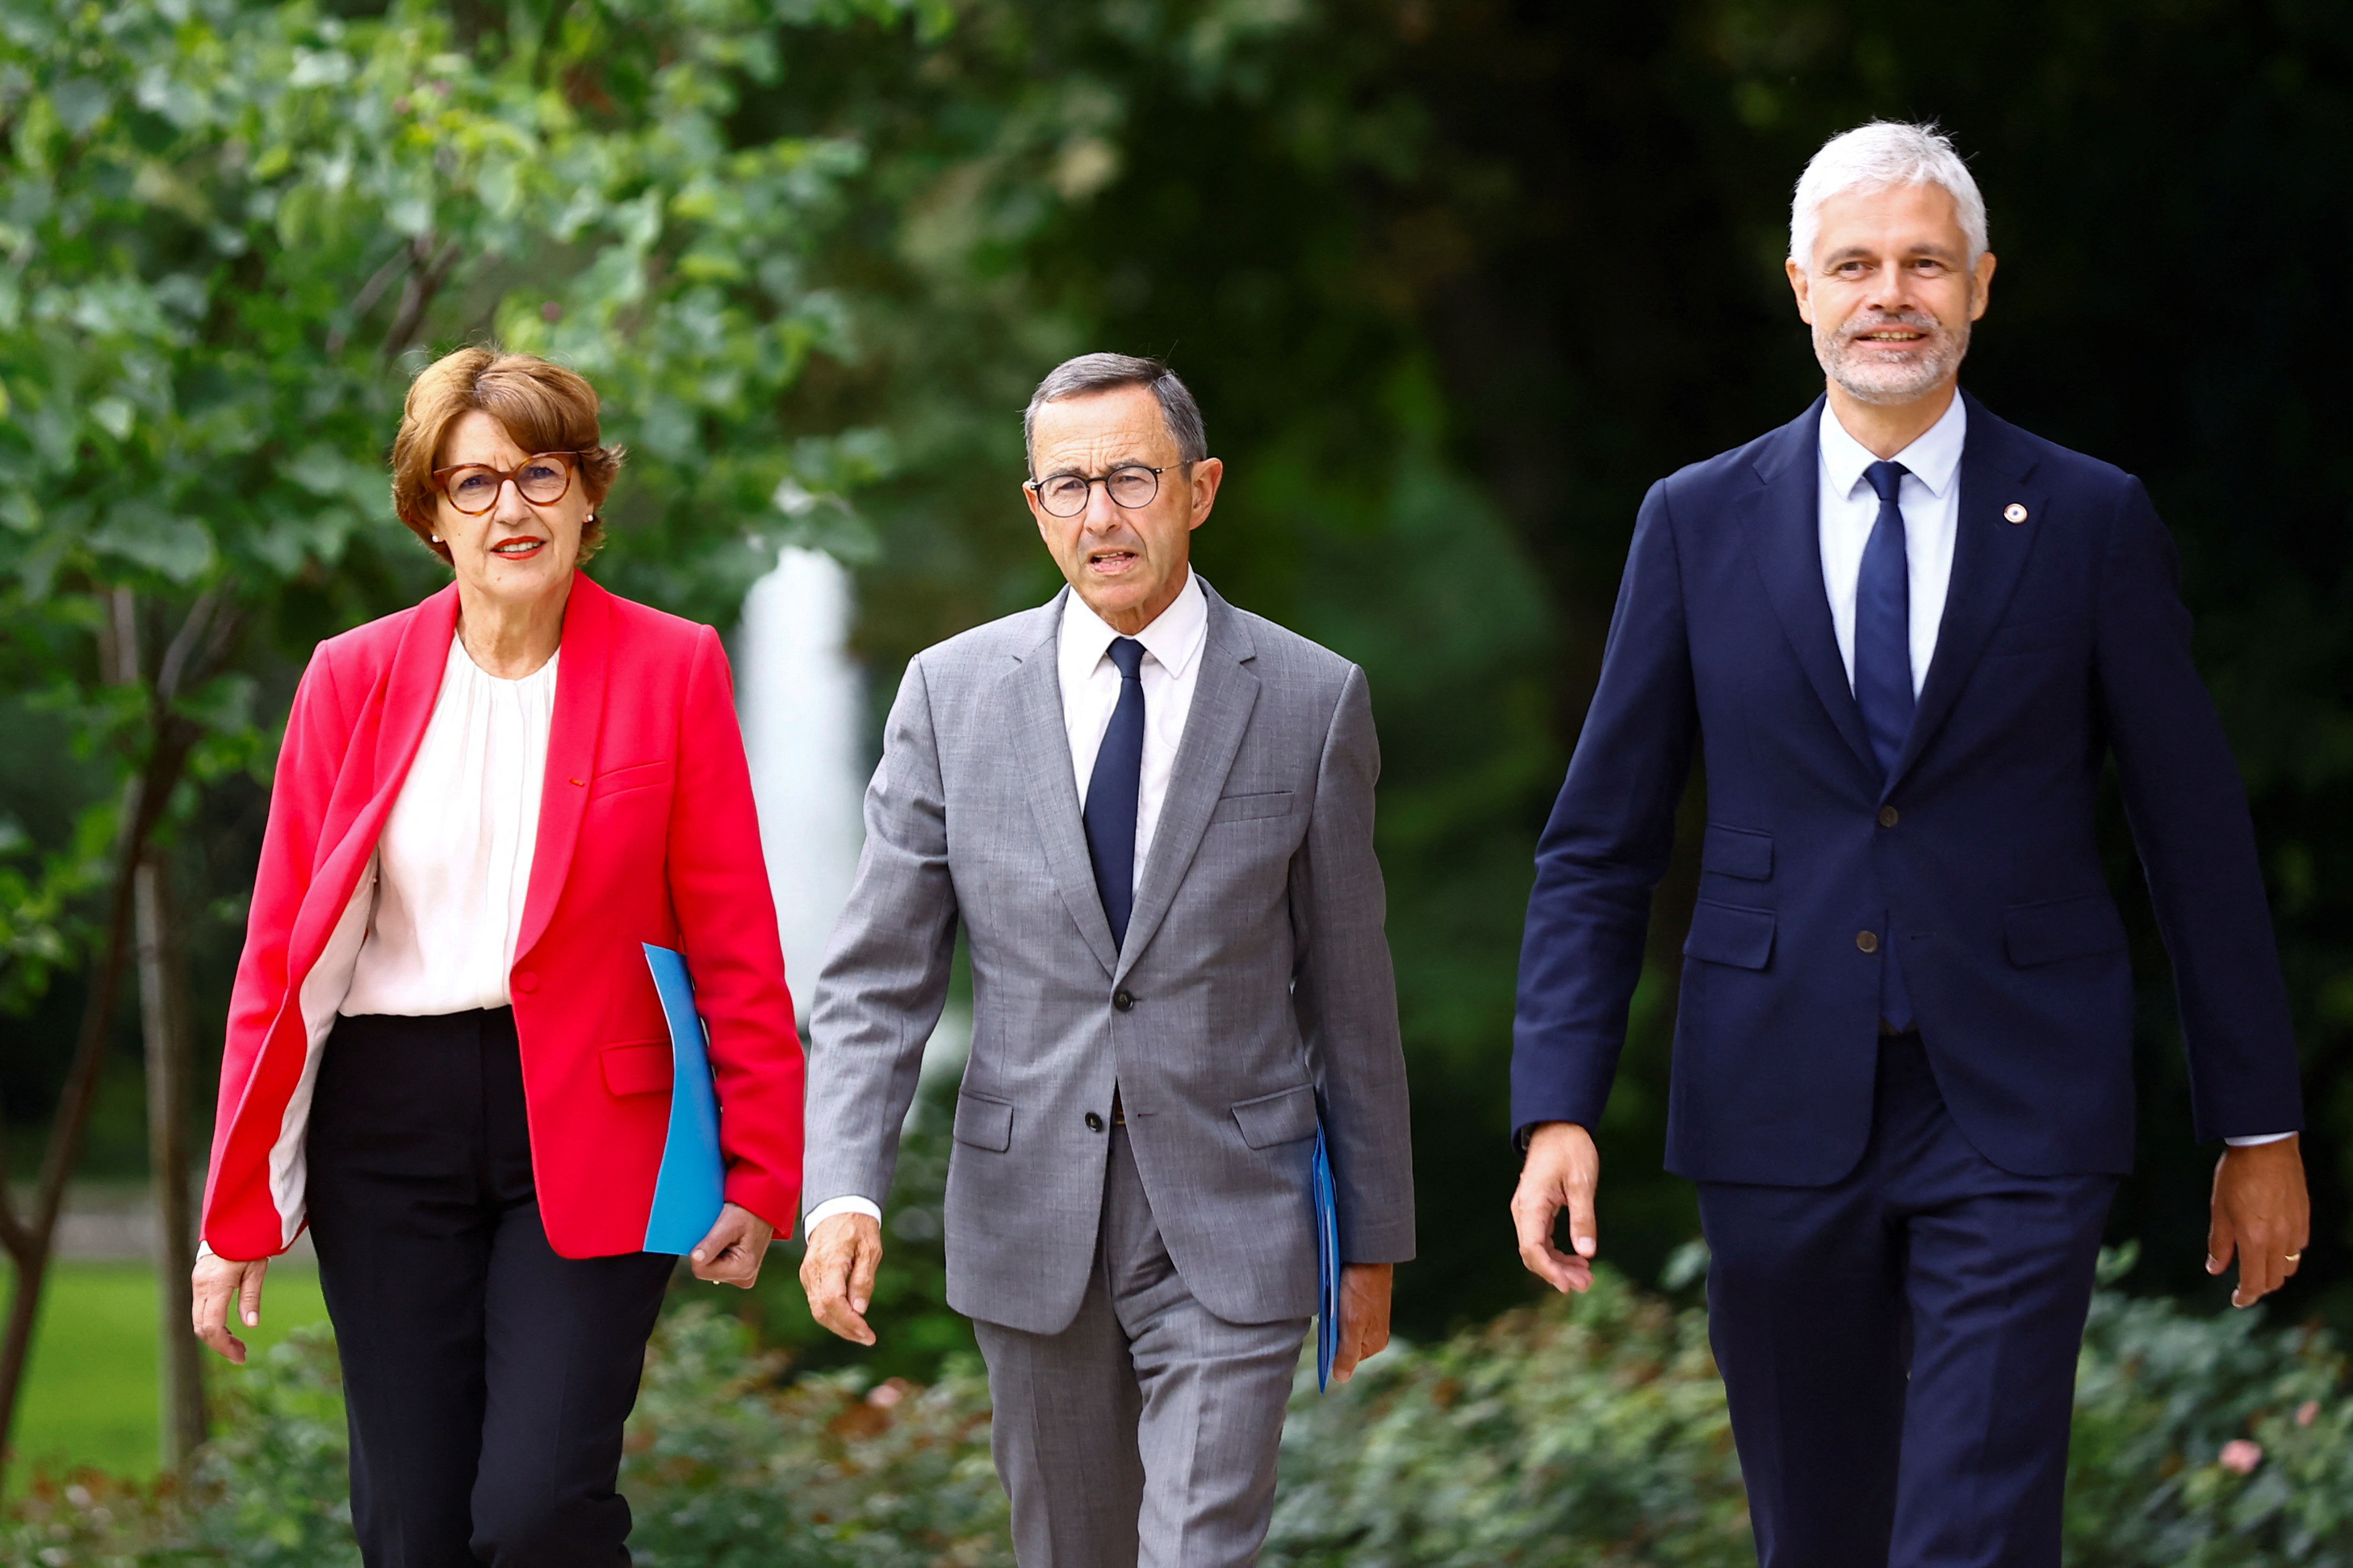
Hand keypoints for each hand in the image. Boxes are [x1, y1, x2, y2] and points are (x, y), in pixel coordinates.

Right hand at [192, 1251, 268, 1364]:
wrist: (233, 1222)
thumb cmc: (249, 1244)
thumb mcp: (257, 1269)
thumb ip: (251, 1297)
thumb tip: (251, 1325)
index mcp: (216, 1284)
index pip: (212, 1325)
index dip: (224, 1345)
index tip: (240, 1356)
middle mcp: (201, 1286)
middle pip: (201, 1327)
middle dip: (220, 1345)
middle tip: (241, 1355)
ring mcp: (196, 1283)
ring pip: (199, 1321)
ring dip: (216, 1336)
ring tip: (238, 1345)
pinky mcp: (198, 1282)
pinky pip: (200, 1311)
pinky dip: (212, 1324)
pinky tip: (228, 1330)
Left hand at [690, 1202, 774, 1288]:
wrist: (762, 1209)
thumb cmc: (748, 1212)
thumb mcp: (728, 1223)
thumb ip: (711, 1243)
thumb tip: (695, 1260)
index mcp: (743, 1269)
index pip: (702, 1271)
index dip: (700, 1252)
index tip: (712, 1236)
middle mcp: (745, 1278)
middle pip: (706, 1271)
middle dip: (708, 1252)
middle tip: (722, 1235)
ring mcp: (744, 1278)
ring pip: (710, 1270)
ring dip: (713, 1253)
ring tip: (727, 1238)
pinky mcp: (741, 1274)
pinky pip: (718, 1269)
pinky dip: (718, 1255)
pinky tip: (728, 1244)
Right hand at [799, 1212, 883, 1345]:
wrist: (837, 1208)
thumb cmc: (858, 1227)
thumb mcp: (870, 1249)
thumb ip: (864, 1279)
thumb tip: (859, 1311)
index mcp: (830, 1261)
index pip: (834, 1301)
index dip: (849, 1322)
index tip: (867, 1334)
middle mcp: (813, 1271)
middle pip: (823, 1311)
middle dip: (845, 1330)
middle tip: (867, 1338)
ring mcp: (808, 1274)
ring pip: (817, 1310)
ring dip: (838, 1326)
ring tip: (860, 1333)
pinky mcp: (808, 1276)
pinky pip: (816, 1302)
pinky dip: (832, 1315)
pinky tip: (849, 1319)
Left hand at [1331, 1262, 1393, 1382]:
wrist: (1368, 1253)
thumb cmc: (1361, 1288)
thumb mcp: (1351, 1323)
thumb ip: (1346, 1352)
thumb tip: (1341, 1378)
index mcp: (1374, 1343)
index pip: (1344, 1359)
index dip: (1330, 1347)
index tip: (1324, 1330)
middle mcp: (1374, 1334)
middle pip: (1342, 1343)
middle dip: (1331, 1332)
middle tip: (1327, 1315)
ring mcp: (1369, 1319)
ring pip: (1341, 1328)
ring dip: (1332, 1319)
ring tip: (1330, 1304)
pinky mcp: (1363, 1305)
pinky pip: (1343, 1314)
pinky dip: (1335, 1309)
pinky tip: (1331, 1297)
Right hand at [1512, 1121, 1598, 1293]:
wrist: (1558, 1126)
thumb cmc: (1570, 1149)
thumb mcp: (1582, 1183)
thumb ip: (1583, 1219)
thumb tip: (1587, 1253)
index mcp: (1531, 1204)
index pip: (1533, 1248)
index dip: (1549, 1271)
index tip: (1568, 1285)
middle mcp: (1524, 1211)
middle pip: (1534, 1253)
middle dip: (1558, 1273)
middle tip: (1587, 1284)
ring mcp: (1528, 1211)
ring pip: (1538, 1249)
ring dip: (1559, 1265)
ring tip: (1586, 1276)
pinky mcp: (1536, 1210)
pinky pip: (1542, 1239)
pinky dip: (1558, 1253)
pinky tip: (1578, 1258)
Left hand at [2208, 1136, 2309, 1307]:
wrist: (2266, 1147)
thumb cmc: (2236, 1176)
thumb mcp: (2219, 1210)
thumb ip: (2219, 1243)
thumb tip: (2215, 1269)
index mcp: (2255, 1240)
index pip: (2254, 1282)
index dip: (2245, 1296)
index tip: (2237, 1301)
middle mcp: (2280, 1240)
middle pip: (2274, 1279)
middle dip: (2259, 1288)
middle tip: (2245, 1287)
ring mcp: (2296, 1230)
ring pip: (2290, 1266)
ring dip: (2274, 1273)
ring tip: (2258, 1268)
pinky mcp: (2304, 1218)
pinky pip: (2299, 1247)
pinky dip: (2286, 1254)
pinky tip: (2274, 1246)